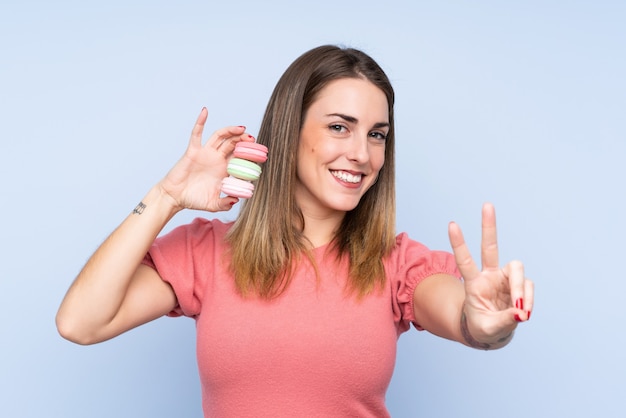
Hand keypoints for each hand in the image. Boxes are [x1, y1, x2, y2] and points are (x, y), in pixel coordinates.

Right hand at [158, 107, 253, 211]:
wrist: (175, 197)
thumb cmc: (193, 199)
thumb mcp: (213, 204)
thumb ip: (225, 204)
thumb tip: (236, 200)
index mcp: (223, 170)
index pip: (239, 158)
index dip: (249, 155)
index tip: (260, 155)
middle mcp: (216, 159)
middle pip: (233, 144)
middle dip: (244, 140)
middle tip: (253, 140)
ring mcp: (205, 153)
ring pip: (220, 136)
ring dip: (231, 130)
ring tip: (242, 128)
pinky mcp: (193, 150)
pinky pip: (197, 133)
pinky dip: (200, 121)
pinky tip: (205, 111)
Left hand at [448, 203, 533, 347]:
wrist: (492, 333)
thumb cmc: (483, 328)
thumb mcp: (488, 329)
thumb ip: (503, 320)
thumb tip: (521, 312)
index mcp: (473, 284)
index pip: (464, 260)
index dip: (459, 243)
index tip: (452, 224)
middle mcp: (488, 275)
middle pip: (490, 246)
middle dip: (489, 226)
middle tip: (487, 204)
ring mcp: (504, 279)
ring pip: (517, 267)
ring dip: (520, 287)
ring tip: (521, 309)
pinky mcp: (518, 285)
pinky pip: (528, 286)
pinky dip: (528, 299)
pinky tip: (524, 312)